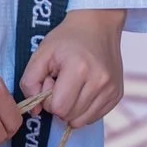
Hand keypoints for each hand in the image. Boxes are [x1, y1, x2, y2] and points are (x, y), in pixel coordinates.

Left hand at [19, 10, 125, 131]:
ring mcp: (111, 89)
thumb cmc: (66, 39)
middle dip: (60, 105)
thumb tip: (35, 111)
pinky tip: (83, 91)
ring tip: (73, 87)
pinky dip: (85, 109)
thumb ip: (29, 83)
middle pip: (70, 116)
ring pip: (82, 121)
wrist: (98, 25)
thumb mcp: (41, 54)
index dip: (48, 99)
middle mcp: (100, 81)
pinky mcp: (117, 94)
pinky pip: (95, 117)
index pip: (58, 107)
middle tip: (61, 84)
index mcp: (79, 69)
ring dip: (72, 109)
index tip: (52, 81)